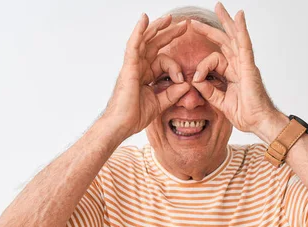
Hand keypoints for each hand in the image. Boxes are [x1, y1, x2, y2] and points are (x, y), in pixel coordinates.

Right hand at [102, 14, 191, 138]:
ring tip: (170, 18)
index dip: (176, 68)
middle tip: (185, 25)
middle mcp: (137, 67)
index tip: (183, 80)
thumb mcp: (159, 104)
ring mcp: (132, 66)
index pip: (162, 61)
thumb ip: (172, 94)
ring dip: (157, 28)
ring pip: (145, 41)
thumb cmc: (134, 117)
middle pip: (154, 45)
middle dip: (169, 34)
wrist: (121, 126)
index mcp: (144, 75)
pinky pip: (133, 46)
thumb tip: (187, 85)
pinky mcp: (128, 68)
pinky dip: (139, 32)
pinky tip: (144, 19)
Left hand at [189, 2, 279, 138]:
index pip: (214, 60)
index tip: (194, 78)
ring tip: (218, 7)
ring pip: (234, 37)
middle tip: (197, 20)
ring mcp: (245, 64)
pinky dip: (242, 30)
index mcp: (233, 73)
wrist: (259, 122)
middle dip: (211, 28)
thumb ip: (208, 91)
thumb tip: (195, 81)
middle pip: (225, 41)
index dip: (201, 66)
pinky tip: (239, 16)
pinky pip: (245, 44)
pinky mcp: (249, 66)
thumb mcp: (220, 102)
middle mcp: (239, 65)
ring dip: (226, 21)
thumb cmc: (246, 114)